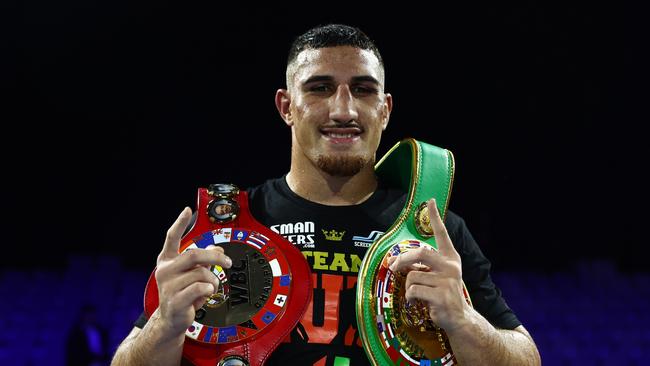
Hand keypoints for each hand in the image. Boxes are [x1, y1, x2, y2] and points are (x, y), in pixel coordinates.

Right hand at [153, 207, 231, 336]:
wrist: (171, 320)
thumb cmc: (182, 294)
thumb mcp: (193, 274)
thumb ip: (203, 260)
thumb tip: (217, 247)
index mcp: (167, 261)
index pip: (171, 238)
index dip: (180, 223)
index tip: (187, 210)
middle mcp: (165, 271)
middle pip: (194, 254)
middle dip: (215, 257)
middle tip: (228, 262)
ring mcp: (168, 286)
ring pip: (201, 273)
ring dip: (212, 281)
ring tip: (209, 288)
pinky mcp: (175, 300)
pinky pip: (200, 288)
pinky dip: (209, 290)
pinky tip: (204, 296)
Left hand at [388, 199, 468, 331]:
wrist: (460, 318)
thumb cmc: (443, 294)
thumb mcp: (438, 276)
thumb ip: (423, 265)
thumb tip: (397, 261)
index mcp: (450, 258)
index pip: (442, 234)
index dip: (435, 217)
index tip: (430, 201)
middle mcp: (450, 267)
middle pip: (420, 253)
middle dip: (402, 260)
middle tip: (392, 266)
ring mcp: (447, 281)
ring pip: (412, 276)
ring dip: (408, 286)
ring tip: (417, 293)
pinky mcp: (441, 296)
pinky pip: (413, 290)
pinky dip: (410, 297)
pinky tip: (419, 301)